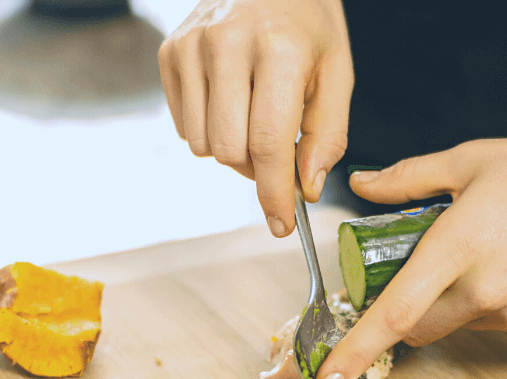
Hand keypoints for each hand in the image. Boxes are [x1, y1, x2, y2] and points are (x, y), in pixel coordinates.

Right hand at [158, 0, 353, 236]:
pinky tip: (230, 101)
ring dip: (231, 150)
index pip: (268, 143)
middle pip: (230, 151)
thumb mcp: (336, 72)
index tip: (282, 225)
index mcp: (279, 47)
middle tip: (277, 151)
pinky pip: (184, 127)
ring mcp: (191, 46)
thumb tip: (305, 190)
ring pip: (202, 145)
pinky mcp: (169, 52)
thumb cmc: (307, 26)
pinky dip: (209, 130)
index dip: (274, 193)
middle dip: (256, 168)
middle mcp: (227, 42)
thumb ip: (329, 135)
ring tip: (252, 119)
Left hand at [316, 127, 506, 378]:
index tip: (327, 376)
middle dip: (407, 311)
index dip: (356, 350)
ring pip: (459, 326)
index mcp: (458, 248)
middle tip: (422, 270)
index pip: (395, 313)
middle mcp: (486, 291)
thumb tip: (363, 187)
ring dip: (454, 303)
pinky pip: (499, 325)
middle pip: (419, 328)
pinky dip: (494, 305)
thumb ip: (407, 179)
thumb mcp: (470, 160)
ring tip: (486, 255)